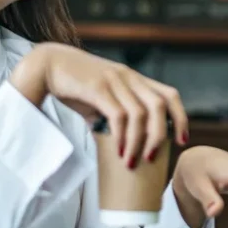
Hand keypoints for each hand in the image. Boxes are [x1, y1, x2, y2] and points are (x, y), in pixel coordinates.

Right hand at [10, 43, 187, 168]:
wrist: (46, 65)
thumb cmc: (75, 86)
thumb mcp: (102, 98)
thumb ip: (115, 114)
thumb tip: (125, 143)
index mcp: (134, 79)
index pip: (170, 94)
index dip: (181, 117)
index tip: (182, 140)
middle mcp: (129, 77)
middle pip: (161, 105)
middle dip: (161, 135)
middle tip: (153, 158)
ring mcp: (114, 80)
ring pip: (140, 113)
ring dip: (139, 142)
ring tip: (132, 163)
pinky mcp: (97, 87)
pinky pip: (118, 115)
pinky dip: (123, 136)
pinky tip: (119, 152)